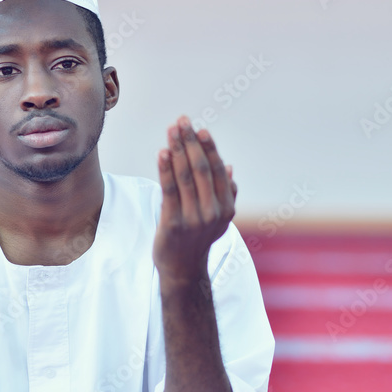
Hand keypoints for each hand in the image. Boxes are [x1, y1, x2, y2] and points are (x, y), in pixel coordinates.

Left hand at [153, 116, 236, 284]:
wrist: (182, 269)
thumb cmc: (197, 239)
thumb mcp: (217, 219)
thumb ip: (225, 194)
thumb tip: (229, 168)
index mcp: (226, 209)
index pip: (217, 171)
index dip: (209, 148)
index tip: (200, 129)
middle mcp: (213, 213)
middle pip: (201, 169)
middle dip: (191, 142)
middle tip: (182, 122)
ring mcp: (194, 219)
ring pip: (185, 176)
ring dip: (177, 150)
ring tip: (171, 131)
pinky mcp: (173, 223)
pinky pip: (169, 190)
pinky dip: (165, 169)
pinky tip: (162, 153)